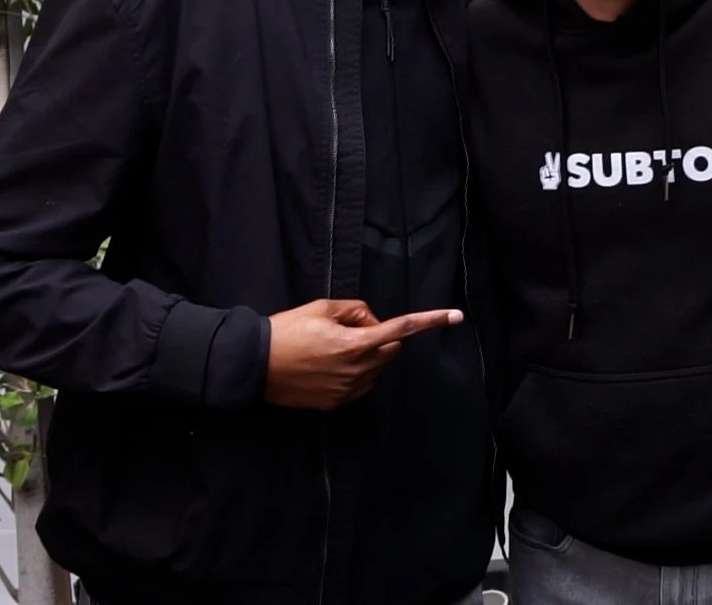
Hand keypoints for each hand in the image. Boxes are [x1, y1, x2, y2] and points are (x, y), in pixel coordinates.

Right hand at [264, 299, 462, 410]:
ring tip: (330, 350)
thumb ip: (356, 310)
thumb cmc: (287, 331)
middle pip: (390, 349)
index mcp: (355, 344)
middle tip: (346, 329)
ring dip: (366, 356)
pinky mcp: (336, 403)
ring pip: (376, 368)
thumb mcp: (322, 308)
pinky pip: (360, 384)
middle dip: (379, 337)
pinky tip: (326, 367)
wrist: (254, 364)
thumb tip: (371, 322)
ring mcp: (348, 390)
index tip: (456, 315)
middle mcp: (357, 370)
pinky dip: (354, 373)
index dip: (430, 320)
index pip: (401, 329)